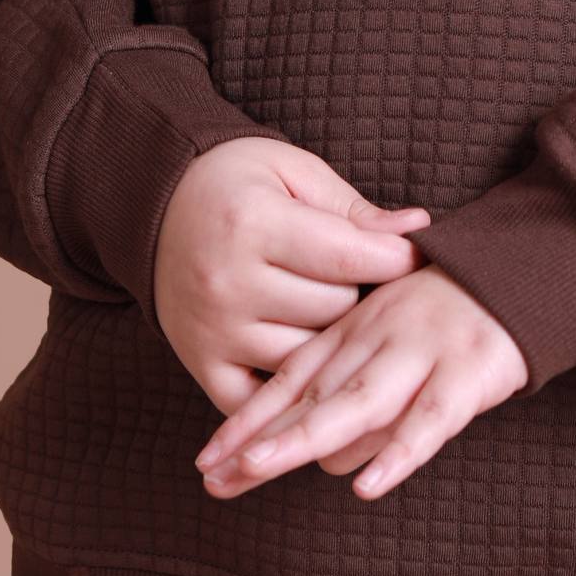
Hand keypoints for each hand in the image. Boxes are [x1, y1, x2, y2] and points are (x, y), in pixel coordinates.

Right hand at [152, 136, 430, 415]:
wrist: (156, 205)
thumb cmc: (238, 181)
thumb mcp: (294, 173)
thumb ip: (354, 210)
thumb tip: (419, 230)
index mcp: (254, 224)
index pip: (350, 256)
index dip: (396, 258)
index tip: (416, 256)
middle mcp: (228, 283)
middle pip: (335, 310)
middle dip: (357, 294)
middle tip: (358, 277)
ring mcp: (213, 330)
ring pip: (310, 358)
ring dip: (329, 339)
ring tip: (330, 310)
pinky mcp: (201, 364)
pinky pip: (262, 402)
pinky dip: (290, 392)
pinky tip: (312, 374)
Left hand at [193, 259, 528, 502]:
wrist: (523, 270)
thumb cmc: (445, 313)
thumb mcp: (385, 331)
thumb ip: (344, 378)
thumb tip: (299, 448)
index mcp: (356, 330)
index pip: (291, 380)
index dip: (249, 421)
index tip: (207, 460)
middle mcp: (380, 339)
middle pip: (312, 397)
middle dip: (262, 440)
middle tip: (214, 477)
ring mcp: (423, 353)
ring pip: (358, 403)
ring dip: (305, 437)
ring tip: (259, 468)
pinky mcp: (470, 372)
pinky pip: (431, 418)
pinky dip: (400, 452)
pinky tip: (369, 484)